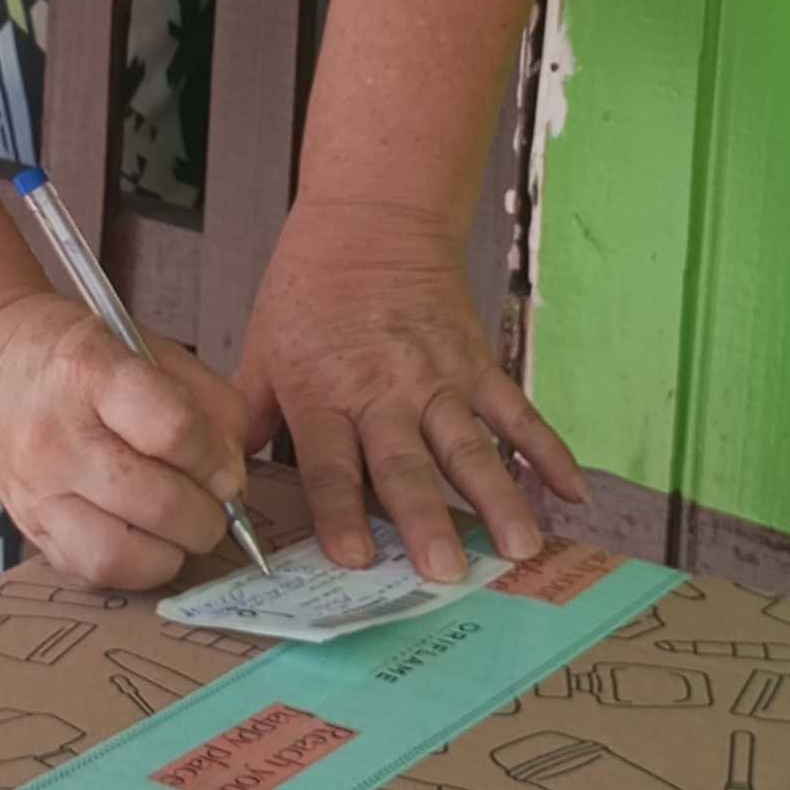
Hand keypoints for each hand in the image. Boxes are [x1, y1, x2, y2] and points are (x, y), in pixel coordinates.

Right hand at [0, 291, 252, 595]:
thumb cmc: (74, 354)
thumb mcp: (148, 346)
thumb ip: (209, 401)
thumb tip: (235, 473)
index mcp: (89, 372)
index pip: (172, 430)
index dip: (216, 459)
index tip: (227, 469)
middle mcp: (55, 436)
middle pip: (156, 502)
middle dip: (206, 515)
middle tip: (212, 504)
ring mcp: (35, 490)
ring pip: (118, 555)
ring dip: (168, 552)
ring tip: (177, 528)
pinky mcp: (28, 528)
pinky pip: (89, 573)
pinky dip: (130, 566)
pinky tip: (141, 536)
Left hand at [236, 195, 588, 581]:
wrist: (371, 217)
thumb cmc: (310, 287)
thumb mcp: (261, 348)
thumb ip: (246, 416)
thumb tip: (219, 478)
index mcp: (323, 394)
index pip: (330, 464)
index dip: (340, 512)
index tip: (355, 559)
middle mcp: (383, 392)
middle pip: (405, 465)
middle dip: (427, 522)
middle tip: (447, 572)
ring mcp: (437, 378)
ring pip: (469, 447)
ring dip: (498, 499)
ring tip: (519, 548)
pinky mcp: (476, 362)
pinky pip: (516, 412)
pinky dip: (547, 451)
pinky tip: (570, 491)